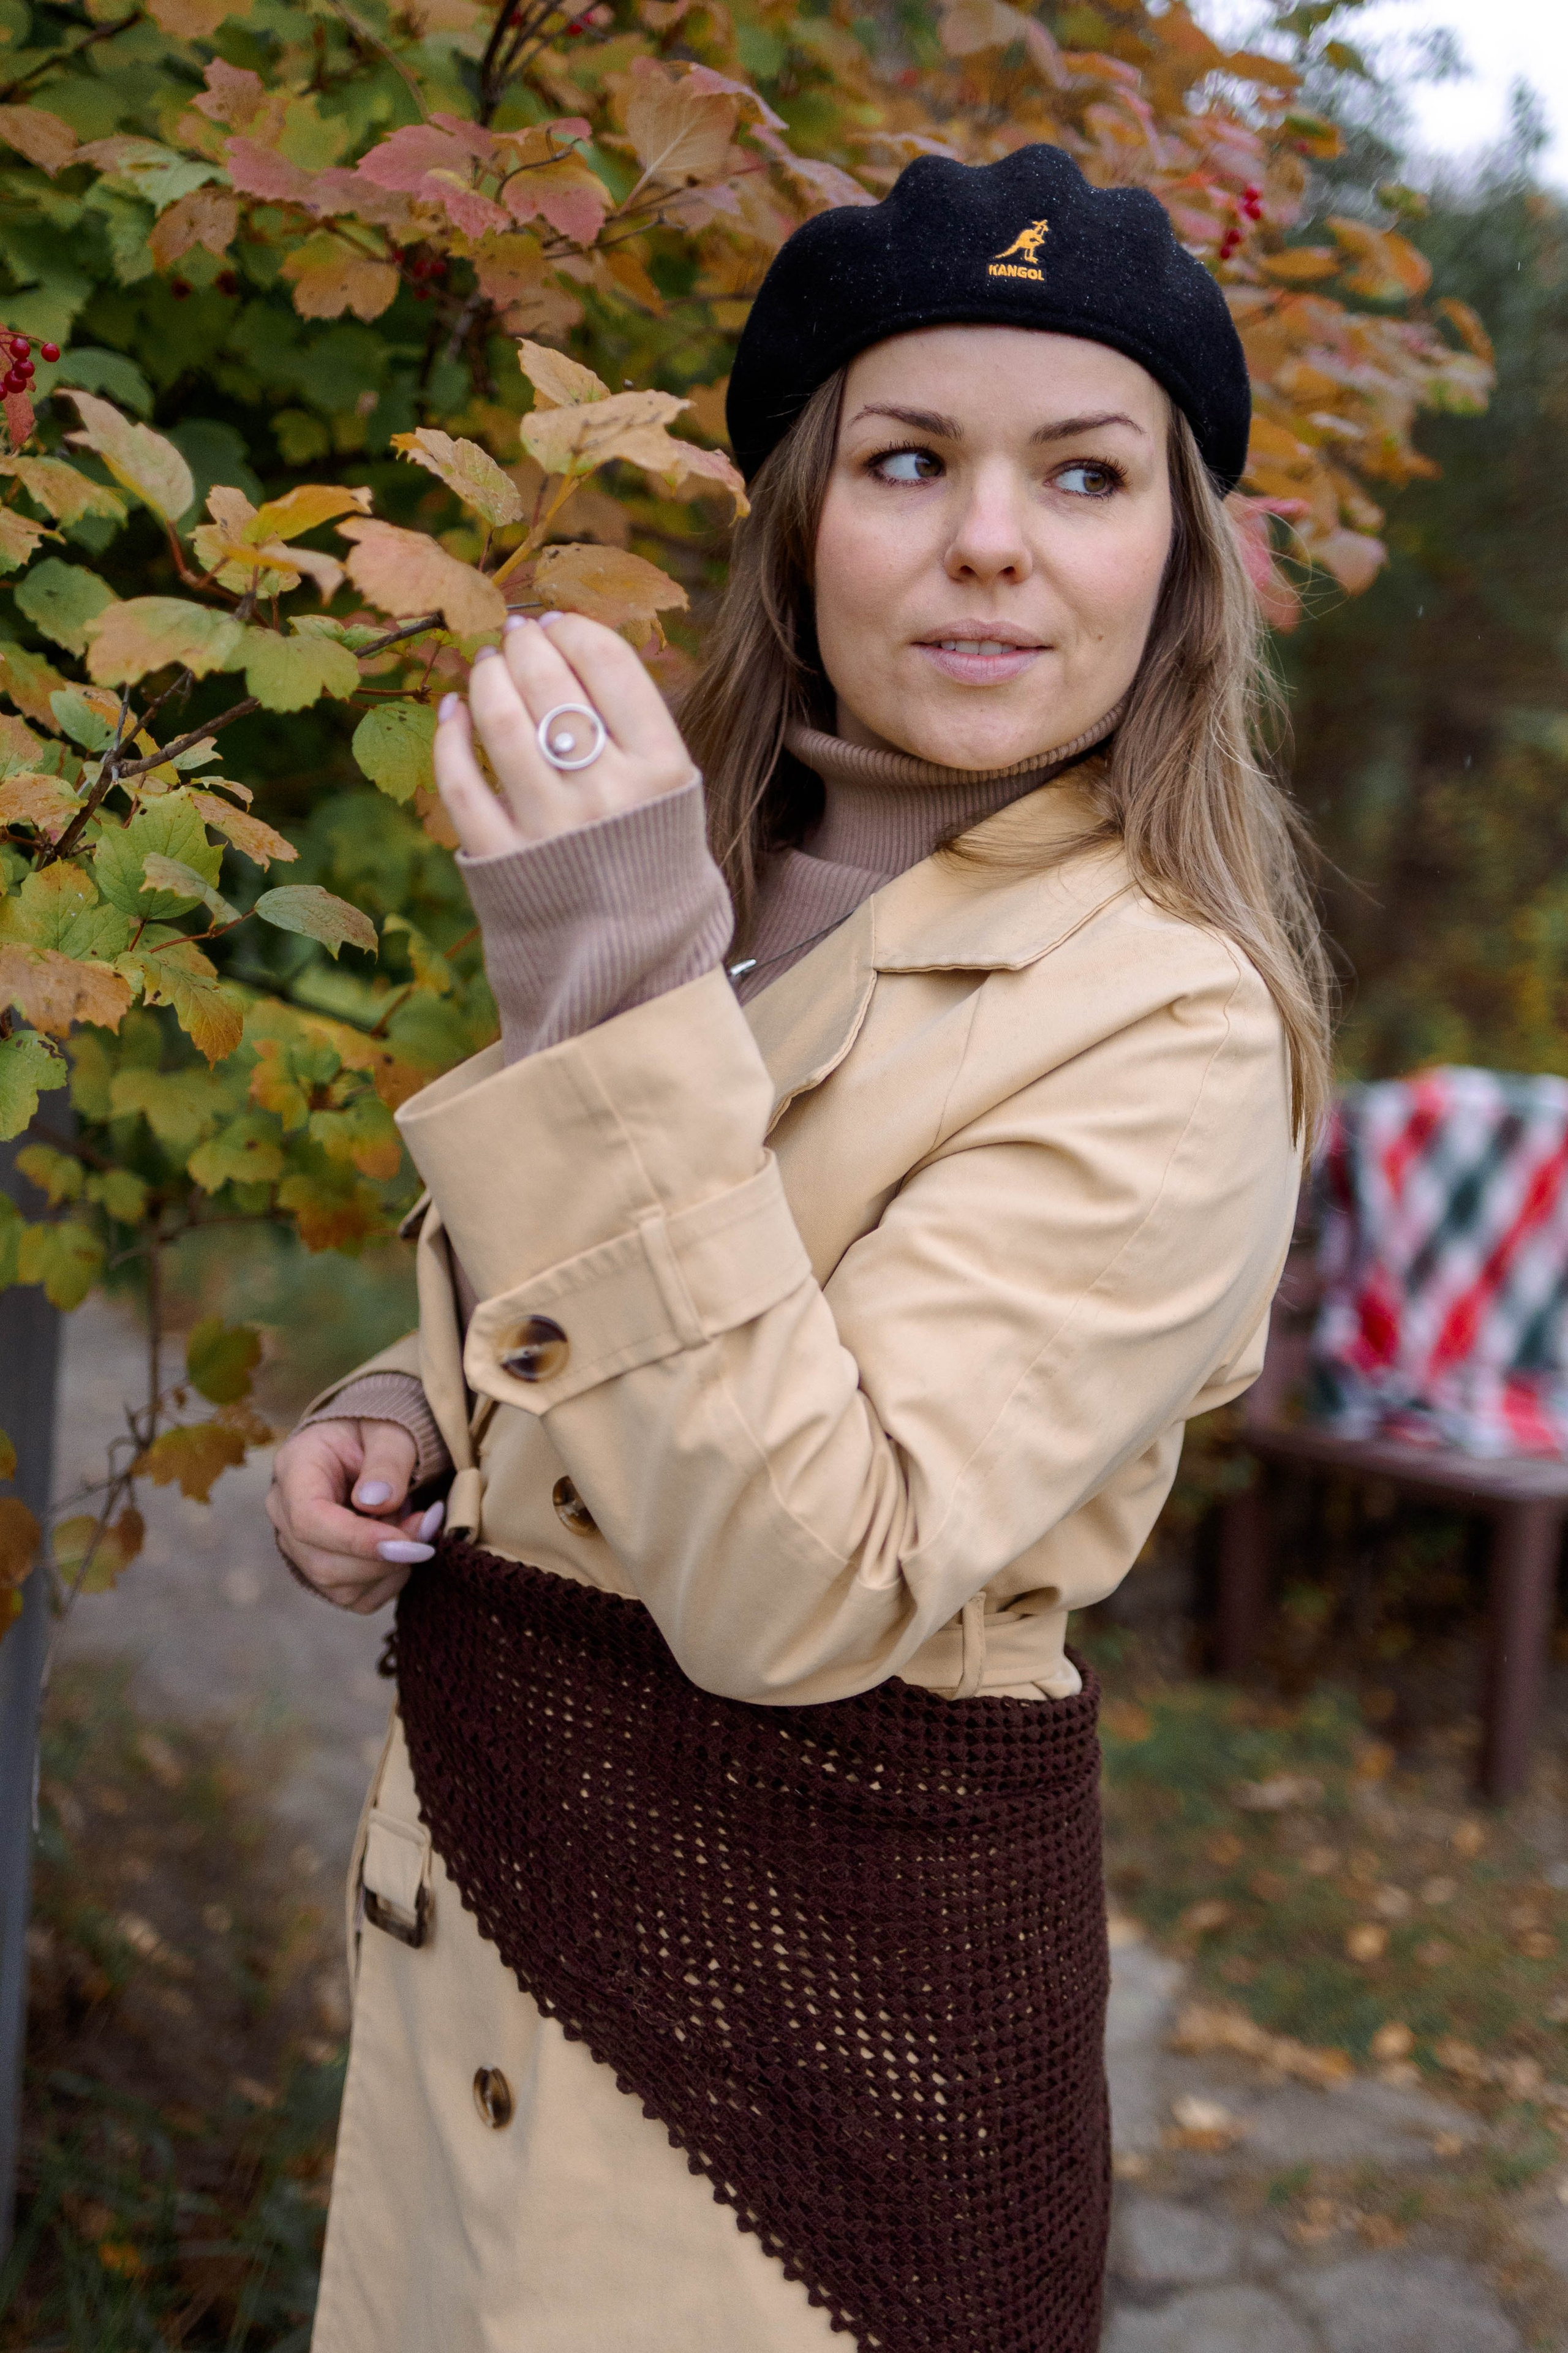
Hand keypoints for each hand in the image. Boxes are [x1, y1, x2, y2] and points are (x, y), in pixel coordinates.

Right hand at [267, 1419, 439, 1613]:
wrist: (371, 1444)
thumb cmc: (378, 1433)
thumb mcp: (391, 1431)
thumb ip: (387, 1462)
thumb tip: (377, 1502)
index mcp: (295, 1468)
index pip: (310, 1520)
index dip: (357, 1540)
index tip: (406, 1542)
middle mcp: (284, 1512)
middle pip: (322, 1562)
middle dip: (383, 1557)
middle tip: (428, 1527)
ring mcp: (298, 1545)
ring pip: (338, 1586)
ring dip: (389, 1568)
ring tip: (414, 1527)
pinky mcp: (320, 1569)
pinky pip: (355, 1598)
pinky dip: (388, 1581)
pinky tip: (402, 1548)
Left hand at [431, 610, 698, 855]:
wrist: (635, 965)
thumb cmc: (652, 862)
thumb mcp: (672, 795)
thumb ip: (637, 728)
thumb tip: (572, 645)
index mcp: (661, 770)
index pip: (610, 665)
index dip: (574, 630)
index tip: (557, 624)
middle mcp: (607, 794)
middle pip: (550, 683)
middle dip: (525, 644)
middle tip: (515, 635)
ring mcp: (550, 828)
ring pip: (501, 721)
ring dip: (486, 677)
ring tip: (487, 665)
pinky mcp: (501, 860)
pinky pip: (460, 782)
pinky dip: (449, 736)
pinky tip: (452, 711)